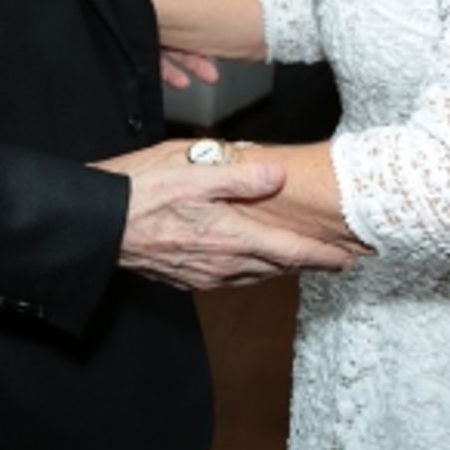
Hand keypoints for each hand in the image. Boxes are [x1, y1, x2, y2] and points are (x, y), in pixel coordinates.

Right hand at [103, 146, 353, 287]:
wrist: (99, 225)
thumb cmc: (141, 191)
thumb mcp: (191, 171)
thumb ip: (239, 176)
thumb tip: (278, 177)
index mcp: (232, 235)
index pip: (291, 251)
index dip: (324, 256)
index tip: (351, 258)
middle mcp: (223, 262)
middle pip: (280, 267)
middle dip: (311, 263)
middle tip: (340, 259)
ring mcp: (205, 274)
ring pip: (257, 275)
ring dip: (284, 269)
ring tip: (304, 261)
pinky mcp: (187, 277)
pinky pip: (233, 279)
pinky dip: (254, 271)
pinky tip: (253, 264)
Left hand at [138, 0, 218, 88]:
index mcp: (157, 14)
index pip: (184, 27)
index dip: (199, 38)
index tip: (215, 47)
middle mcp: (149, 32)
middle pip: (178, 49)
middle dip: (196, 62)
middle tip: (211, 73)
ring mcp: (137, 45)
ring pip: (163, 62)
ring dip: (178, 73)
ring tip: (188, 81)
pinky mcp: (124, 57)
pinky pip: (145, 69)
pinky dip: (160, 76)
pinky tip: (173, 81)